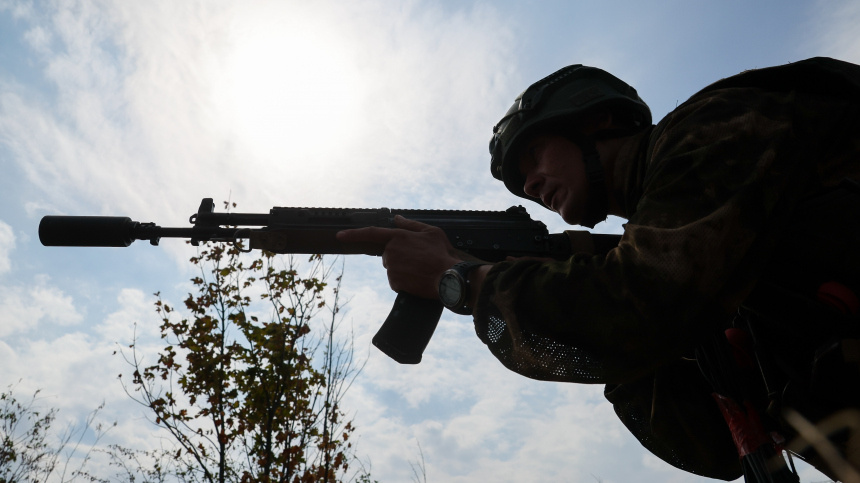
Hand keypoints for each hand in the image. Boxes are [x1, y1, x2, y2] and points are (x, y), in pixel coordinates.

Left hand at [336, 216, 462, 299]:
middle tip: (418, 259)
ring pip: (392, 268)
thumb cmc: (442, 253)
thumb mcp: (431, 232)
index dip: (353, 234)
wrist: (448, 278)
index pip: (370, 233)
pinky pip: (396, 281)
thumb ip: (411, 224)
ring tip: (420, 269)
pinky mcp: (394, 282)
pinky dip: (404, 281)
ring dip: (403, 269)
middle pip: (387, 254)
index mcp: (398, 236)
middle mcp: (391, 251)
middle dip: (399, 256)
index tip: (339, 236)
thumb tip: (397, 217)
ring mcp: (392, 267)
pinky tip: (417, 279)